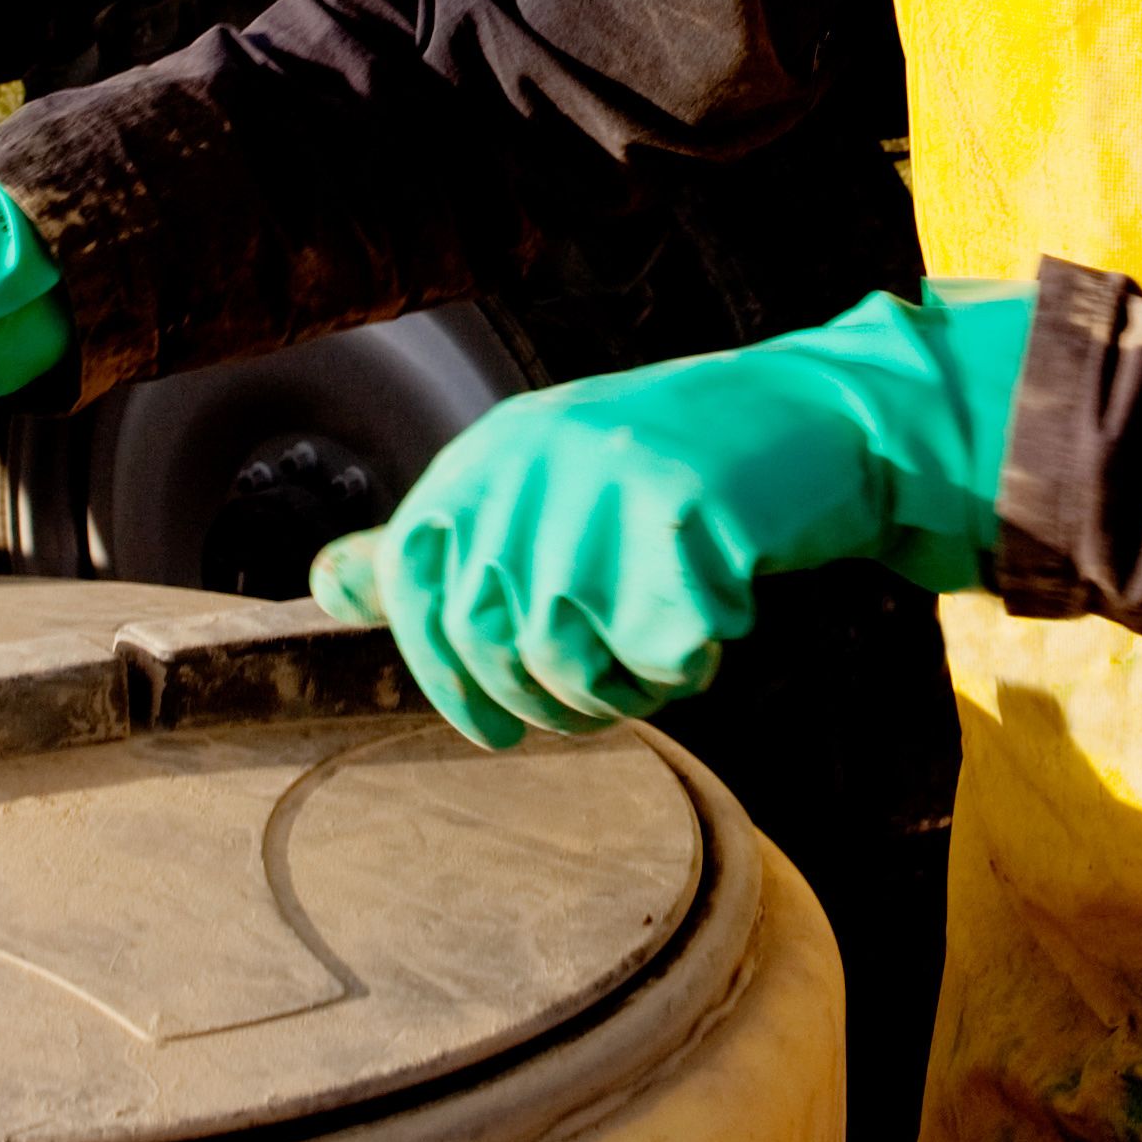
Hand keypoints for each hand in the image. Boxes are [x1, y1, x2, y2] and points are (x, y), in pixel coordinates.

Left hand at [310, 282, 1027, 747]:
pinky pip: (659, 656)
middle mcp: (530, 465)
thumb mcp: (538, 478)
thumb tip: (329, 583)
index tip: (491, 724)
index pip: (411, 578)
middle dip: (540, 701)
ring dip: (619, 687)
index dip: (441, 670)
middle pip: (488, 640)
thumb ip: (446, 535)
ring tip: (662, 651)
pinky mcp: (680, 524)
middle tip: (602, 699)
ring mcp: (602, 490)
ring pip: (566, 661)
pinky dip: (690, 666)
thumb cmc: (669, 464)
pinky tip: (716, 622)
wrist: (812, 416)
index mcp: (491, 453)